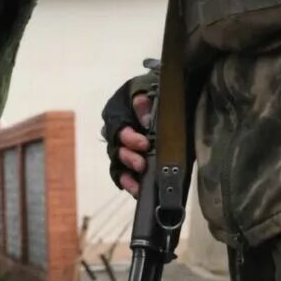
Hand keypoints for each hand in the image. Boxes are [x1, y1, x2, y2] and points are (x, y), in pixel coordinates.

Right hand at [100, 75, 154, 193]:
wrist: (165, 101)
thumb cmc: (154, 94)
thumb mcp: (148, 90)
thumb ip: (143, 101)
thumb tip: (144, 114)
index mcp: (117, 113)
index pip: (117, 127)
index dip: (129, 137)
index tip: (145, 143)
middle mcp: (115, 133)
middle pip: (116, 148)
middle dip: (129, 157)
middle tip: (142, 163)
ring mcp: (120, 149)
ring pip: (118, 164)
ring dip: (128, 173)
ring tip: (139, 180)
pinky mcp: (128, 163)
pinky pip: (122, 176)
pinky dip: (129, 183)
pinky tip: (137, 190)